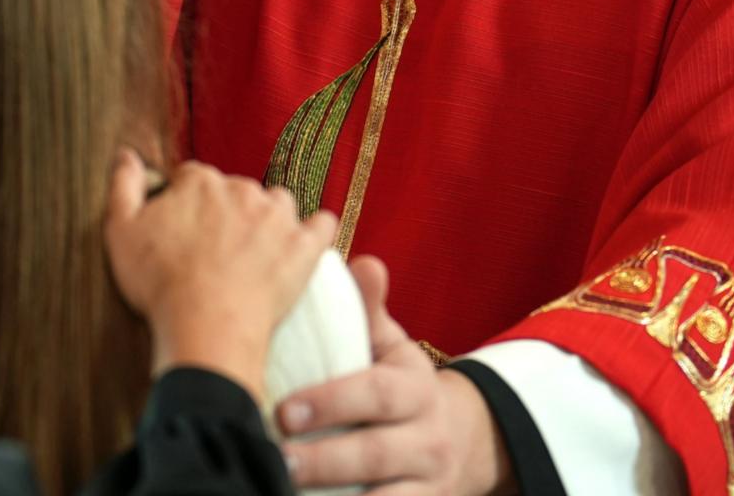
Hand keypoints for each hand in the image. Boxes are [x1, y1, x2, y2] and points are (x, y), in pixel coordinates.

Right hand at [105, 152, 338, 399]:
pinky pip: (322, 225)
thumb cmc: (160, 283)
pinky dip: (315, 231)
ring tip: (253, 253)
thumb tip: (126, 154)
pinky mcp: (304, 246)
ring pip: (277, 203)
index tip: (181, 228)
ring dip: (267, 220)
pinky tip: (304, 244)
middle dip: (225, 213)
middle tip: (213, 250)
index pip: (192, 178)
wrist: (206, 325)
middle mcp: (242, 189)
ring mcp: (277, 216)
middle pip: (234, 190)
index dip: (184, 202)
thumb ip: (124, 186)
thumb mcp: (121, 231)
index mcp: (199, 182)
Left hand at [278, 257, 511, 495]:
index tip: (285, 410)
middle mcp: (427, 438)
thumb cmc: (398, 385)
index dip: (332, 402)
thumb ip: (369, 311)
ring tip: (283, 491)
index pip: (377, 394)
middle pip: (374, 453)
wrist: (458, 440)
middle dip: (323, 458)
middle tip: (275, 457)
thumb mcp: (390, 347)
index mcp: (415, 387)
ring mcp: (427, 483)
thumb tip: (364, 262)